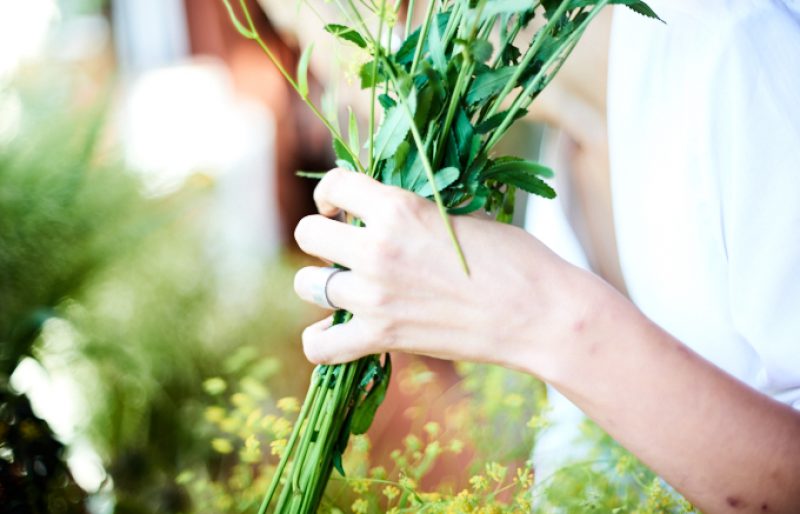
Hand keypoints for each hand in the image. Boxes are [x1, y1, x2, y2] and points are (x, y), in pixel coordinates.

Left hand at [293, 169, 595, 375]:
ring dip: (320, 282)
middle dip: (321, 235)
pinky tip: (336, 333)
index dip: (331, 192)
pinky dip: (322, 342)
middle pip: (306, 233)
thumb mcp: (459, 214)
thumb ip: (411, 212)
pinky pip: (321, 346)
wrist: (540, 312)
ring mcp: (375, 296)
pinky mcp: (384, 337)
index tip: (342, 207)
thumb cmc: (514, 257)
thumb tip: (379, 210)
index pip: (334, 184)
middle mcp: (377, 249)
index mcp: (398, 207)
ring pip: (306, 284)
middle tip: (344, 246)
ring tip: (344, 286)